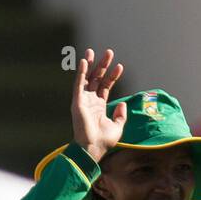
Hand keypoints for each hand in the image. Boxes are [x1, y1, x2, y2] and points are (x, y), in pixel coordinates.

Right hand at [71, 48, 125, 163]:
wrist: (93, 148)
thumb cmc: (104, 141)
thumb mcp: (118, 127)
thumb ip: (121, 115)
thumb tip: (123, 104)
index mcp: (99, 106)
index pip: (106, 86)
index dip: (113, 76)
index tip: (120, 66)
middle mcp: (90, 101)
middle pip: (97, 78)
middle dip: (103, 65)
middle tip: (109, 52)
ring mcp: (83, 100)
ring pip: (87, 78)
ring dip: (90, 64)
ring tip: (93, 51)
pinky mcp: (77, 101)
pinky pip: (79, 84)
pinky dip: (81, 73)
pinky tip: (84, 61)